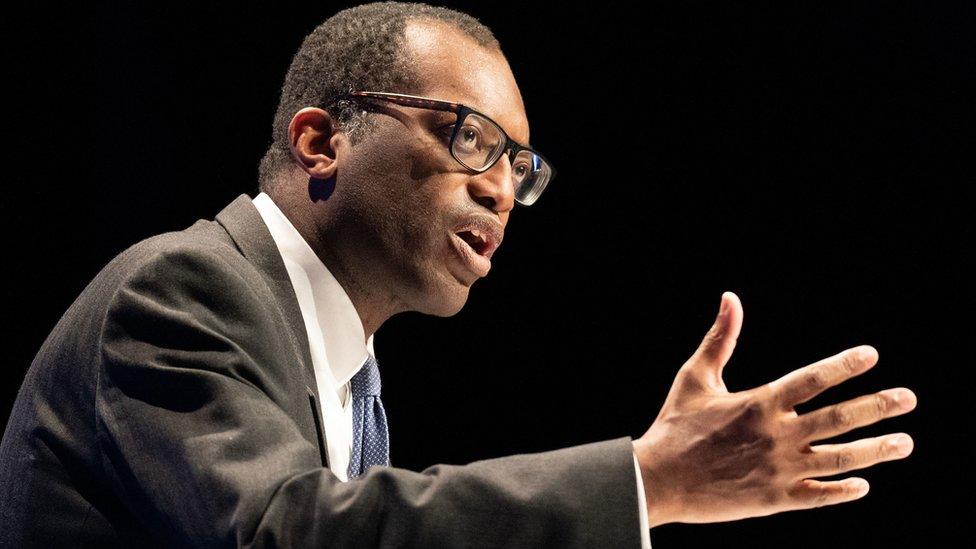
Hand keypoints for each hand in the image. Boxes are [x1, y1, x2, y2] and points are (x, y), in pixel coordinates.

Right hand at [633, 292, 916, 526]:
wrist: (656, 480)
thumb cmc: (674, 425)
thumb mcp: (695, 377)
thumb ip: (720, 338)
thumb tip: (730, 297)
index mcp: (758, 403)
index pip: (813, 379)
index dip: (844, 366)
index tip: (870, 356)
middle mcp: (775, 436)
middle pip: (839, 419)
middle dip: (878, 407)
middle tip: (908, 399)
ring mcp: (778, 470)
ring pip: (839, 459)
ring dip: (876, 450)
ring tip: (904, 442)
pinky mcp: (774, 499)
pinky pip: (818, 495)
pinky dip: (843, 490)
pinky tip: (863, 485)